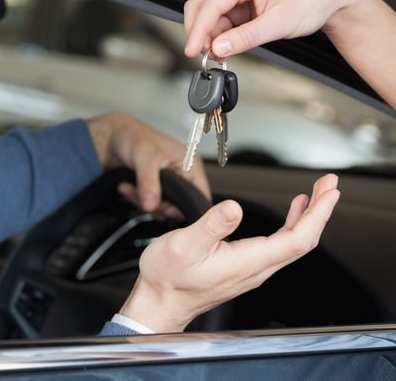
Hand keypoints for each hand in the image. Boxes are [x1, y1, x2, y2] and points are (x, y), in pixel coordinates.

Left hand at [86, 111, 209, 211]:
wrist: (112, 137)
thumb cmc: (131, 135)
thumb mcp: (144, 156)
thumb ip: (149, 181)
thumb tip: (152, 204)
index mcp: (190, 163)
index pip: (200, 195)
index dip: (185, 207)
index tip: (165, 209)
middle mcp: (182, 174)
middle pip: (180, 205)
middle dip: (156, 203)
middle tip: (140, 194)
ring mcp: (169, 182)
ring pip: (163, 206)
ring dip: (142, 201)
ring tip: (129, 187)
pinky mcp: (155, 188)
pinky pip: (150, 204)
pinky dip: (137, 199)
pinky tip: (126, 188)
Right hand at [118, 173, 339, 332]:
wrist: (158, 302)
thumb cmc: (167, 278)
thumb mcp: (183, 245)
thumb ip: (211, 226)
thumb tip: (233, 207)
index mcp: (246, 261)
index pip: (297, 239)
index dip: (317, 214)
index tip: (328, 192)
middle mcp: (255, 269)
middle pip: (302, 240)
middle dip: (320, 210)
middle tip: (328, 184)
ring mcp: (251, 270)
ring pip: (293, 244)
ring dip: (308, 217)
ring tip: (316, 194)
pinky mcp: (244, 268)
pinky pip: (280, 247)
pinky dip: (292, 225)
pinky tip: (292, 214)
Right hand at [183, 0, 395, 107]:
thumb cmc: (311, 0)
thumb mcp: (279, 23)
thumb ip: (246, 37)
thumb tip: (218, 48)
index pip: (209, 6)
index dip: (197, 31)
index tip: (191, 51)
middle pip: (200, 7)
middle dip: (199, 33)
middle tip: (203, 56)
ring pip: (208, 15)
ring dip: (209, 37)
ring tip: (220, 56)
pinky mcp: (240, 2)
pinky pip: (220, 20)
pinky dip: (219, 36)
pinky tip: (226, 49)